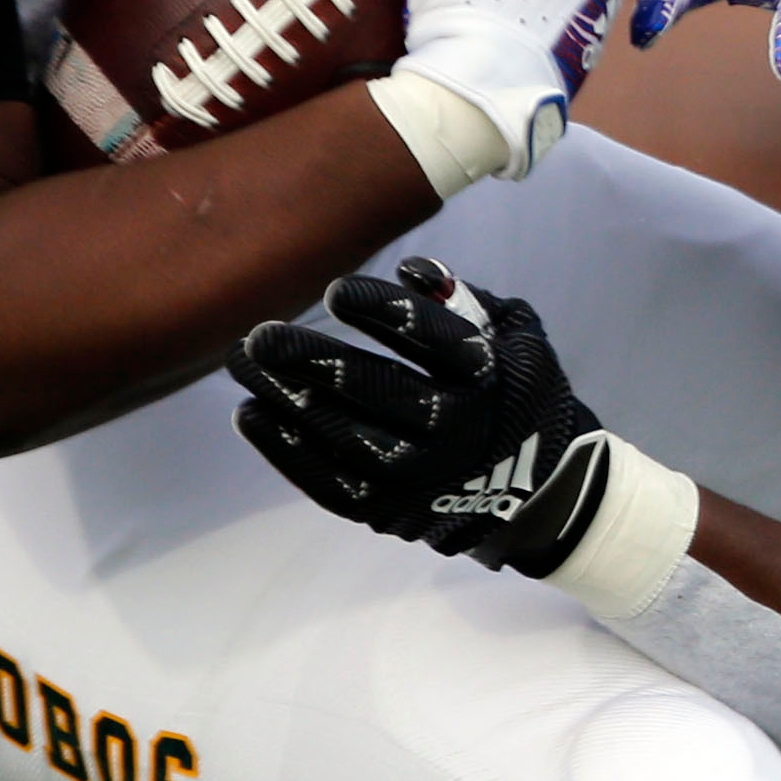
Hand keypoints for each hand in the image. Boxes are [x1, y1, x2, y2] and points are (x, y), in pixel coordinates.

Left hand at [229, 259, 609, 572]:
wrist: (538, 490)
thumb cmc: (513, 391)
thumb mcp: (514, 335)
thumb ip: (465, 299)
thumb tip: (412, 271)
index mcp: (487, 377)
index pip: (432, 340)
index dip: (383, 313)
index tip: (334, 292)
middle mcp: (455, 429)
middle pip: (377, 392)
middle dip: (313, 362)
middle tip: (261, 335)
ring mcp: (421, 476)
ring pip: (344, 438)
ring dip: (286, 400)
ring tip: (242, 364)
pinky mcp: (392, 509)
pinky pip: (330, 484)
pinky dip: (286, 451)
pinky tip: (251, 414)